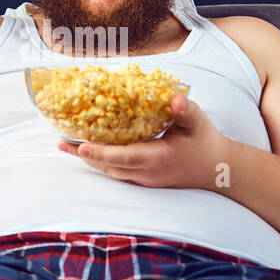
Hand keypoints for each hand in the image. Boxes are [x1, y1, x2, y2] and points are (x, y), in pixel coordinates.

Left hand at [56, 95, 229, 190]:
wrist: (217, 169)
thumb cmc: (206, 142)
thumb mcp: (199, 123)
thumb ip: (187, 111)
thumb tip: (175, 99)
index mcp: (158, 158)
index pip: (124, 157)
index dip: (101, 152)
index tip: (80, 144)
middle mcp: (147, 173)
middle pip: (109, 166)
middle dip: (84, 155)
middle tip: (61, 142)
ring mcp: (144, 179)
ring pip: (110, 172)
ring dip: (88, 159)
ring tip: (66, 146)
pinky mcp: (144, 180)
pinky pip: (117, 172)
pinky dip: (100, 162)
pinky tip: (88, 151)